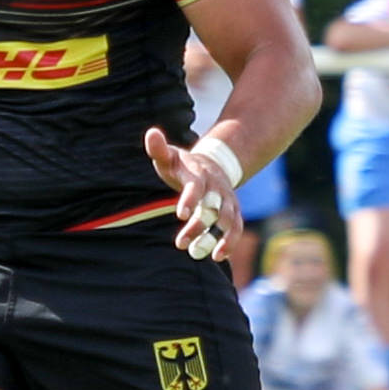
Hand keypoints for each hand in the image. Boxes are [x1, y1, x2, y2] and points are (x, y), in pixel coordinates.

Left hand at [143, 126, 243, 260]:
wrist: (213, 165)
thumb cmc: (184, 165)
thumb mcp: (171, 156)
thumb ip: (159, 149)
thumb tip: (151, 133)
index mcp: (199, 173)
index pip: (196, 186)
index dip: (190, 199)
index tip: (181, 215)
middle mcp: (217, 187)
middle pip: (213, 207)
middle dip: (199, 226)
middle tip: (181, 244)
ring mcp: (228, 200)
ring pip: (227, 220)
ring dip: (215, 238)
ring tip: (198, 253)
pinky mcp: (234, 212)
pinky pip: (237, 228)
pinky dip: (231, 242)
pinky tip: (218, 256)